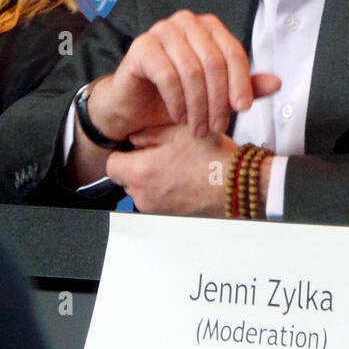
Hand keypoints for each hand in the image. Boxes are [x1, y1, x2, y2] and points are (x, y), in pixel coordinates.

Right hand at [87, 10, 279, 142]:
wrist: (132, 107)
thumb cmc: (175, 97)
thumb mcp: (214, 95)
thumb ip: (243, 87)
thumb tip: (277, 82)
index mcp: (208, 27)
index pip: (234, 52)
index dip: (242, 82)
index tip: (243, 109)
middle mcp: (186, 22)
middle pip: (214, 61)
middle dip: (218, 99)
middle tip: (217, 127)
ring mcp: (161, 30)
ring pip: (192, 70)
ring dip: (198, 105)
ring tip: (198, 128)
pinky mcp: (141, 46)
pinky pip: (167, 75)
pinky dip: (177, 101)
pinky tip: (179, 117)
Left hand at [105, 126, 246, 216]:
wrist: (238, 186)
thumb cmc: (211, 158)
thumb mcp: (179, 131)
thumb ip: (149, 133)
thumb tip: (136, 138)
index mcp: (140, 172)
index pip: (111, 165)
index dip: (122, 153)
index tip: (136, 147)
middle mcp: (144, 195)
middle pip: (126, 179)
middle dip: (137, 165)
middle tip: (160, 152)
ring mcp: (156, 209)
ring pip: (142, 190)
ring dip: (152, 178)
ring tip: (176, 164)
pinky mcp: (170, 216)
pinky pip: (157, 200)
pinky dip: (165, 190)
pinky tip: (184, 177)